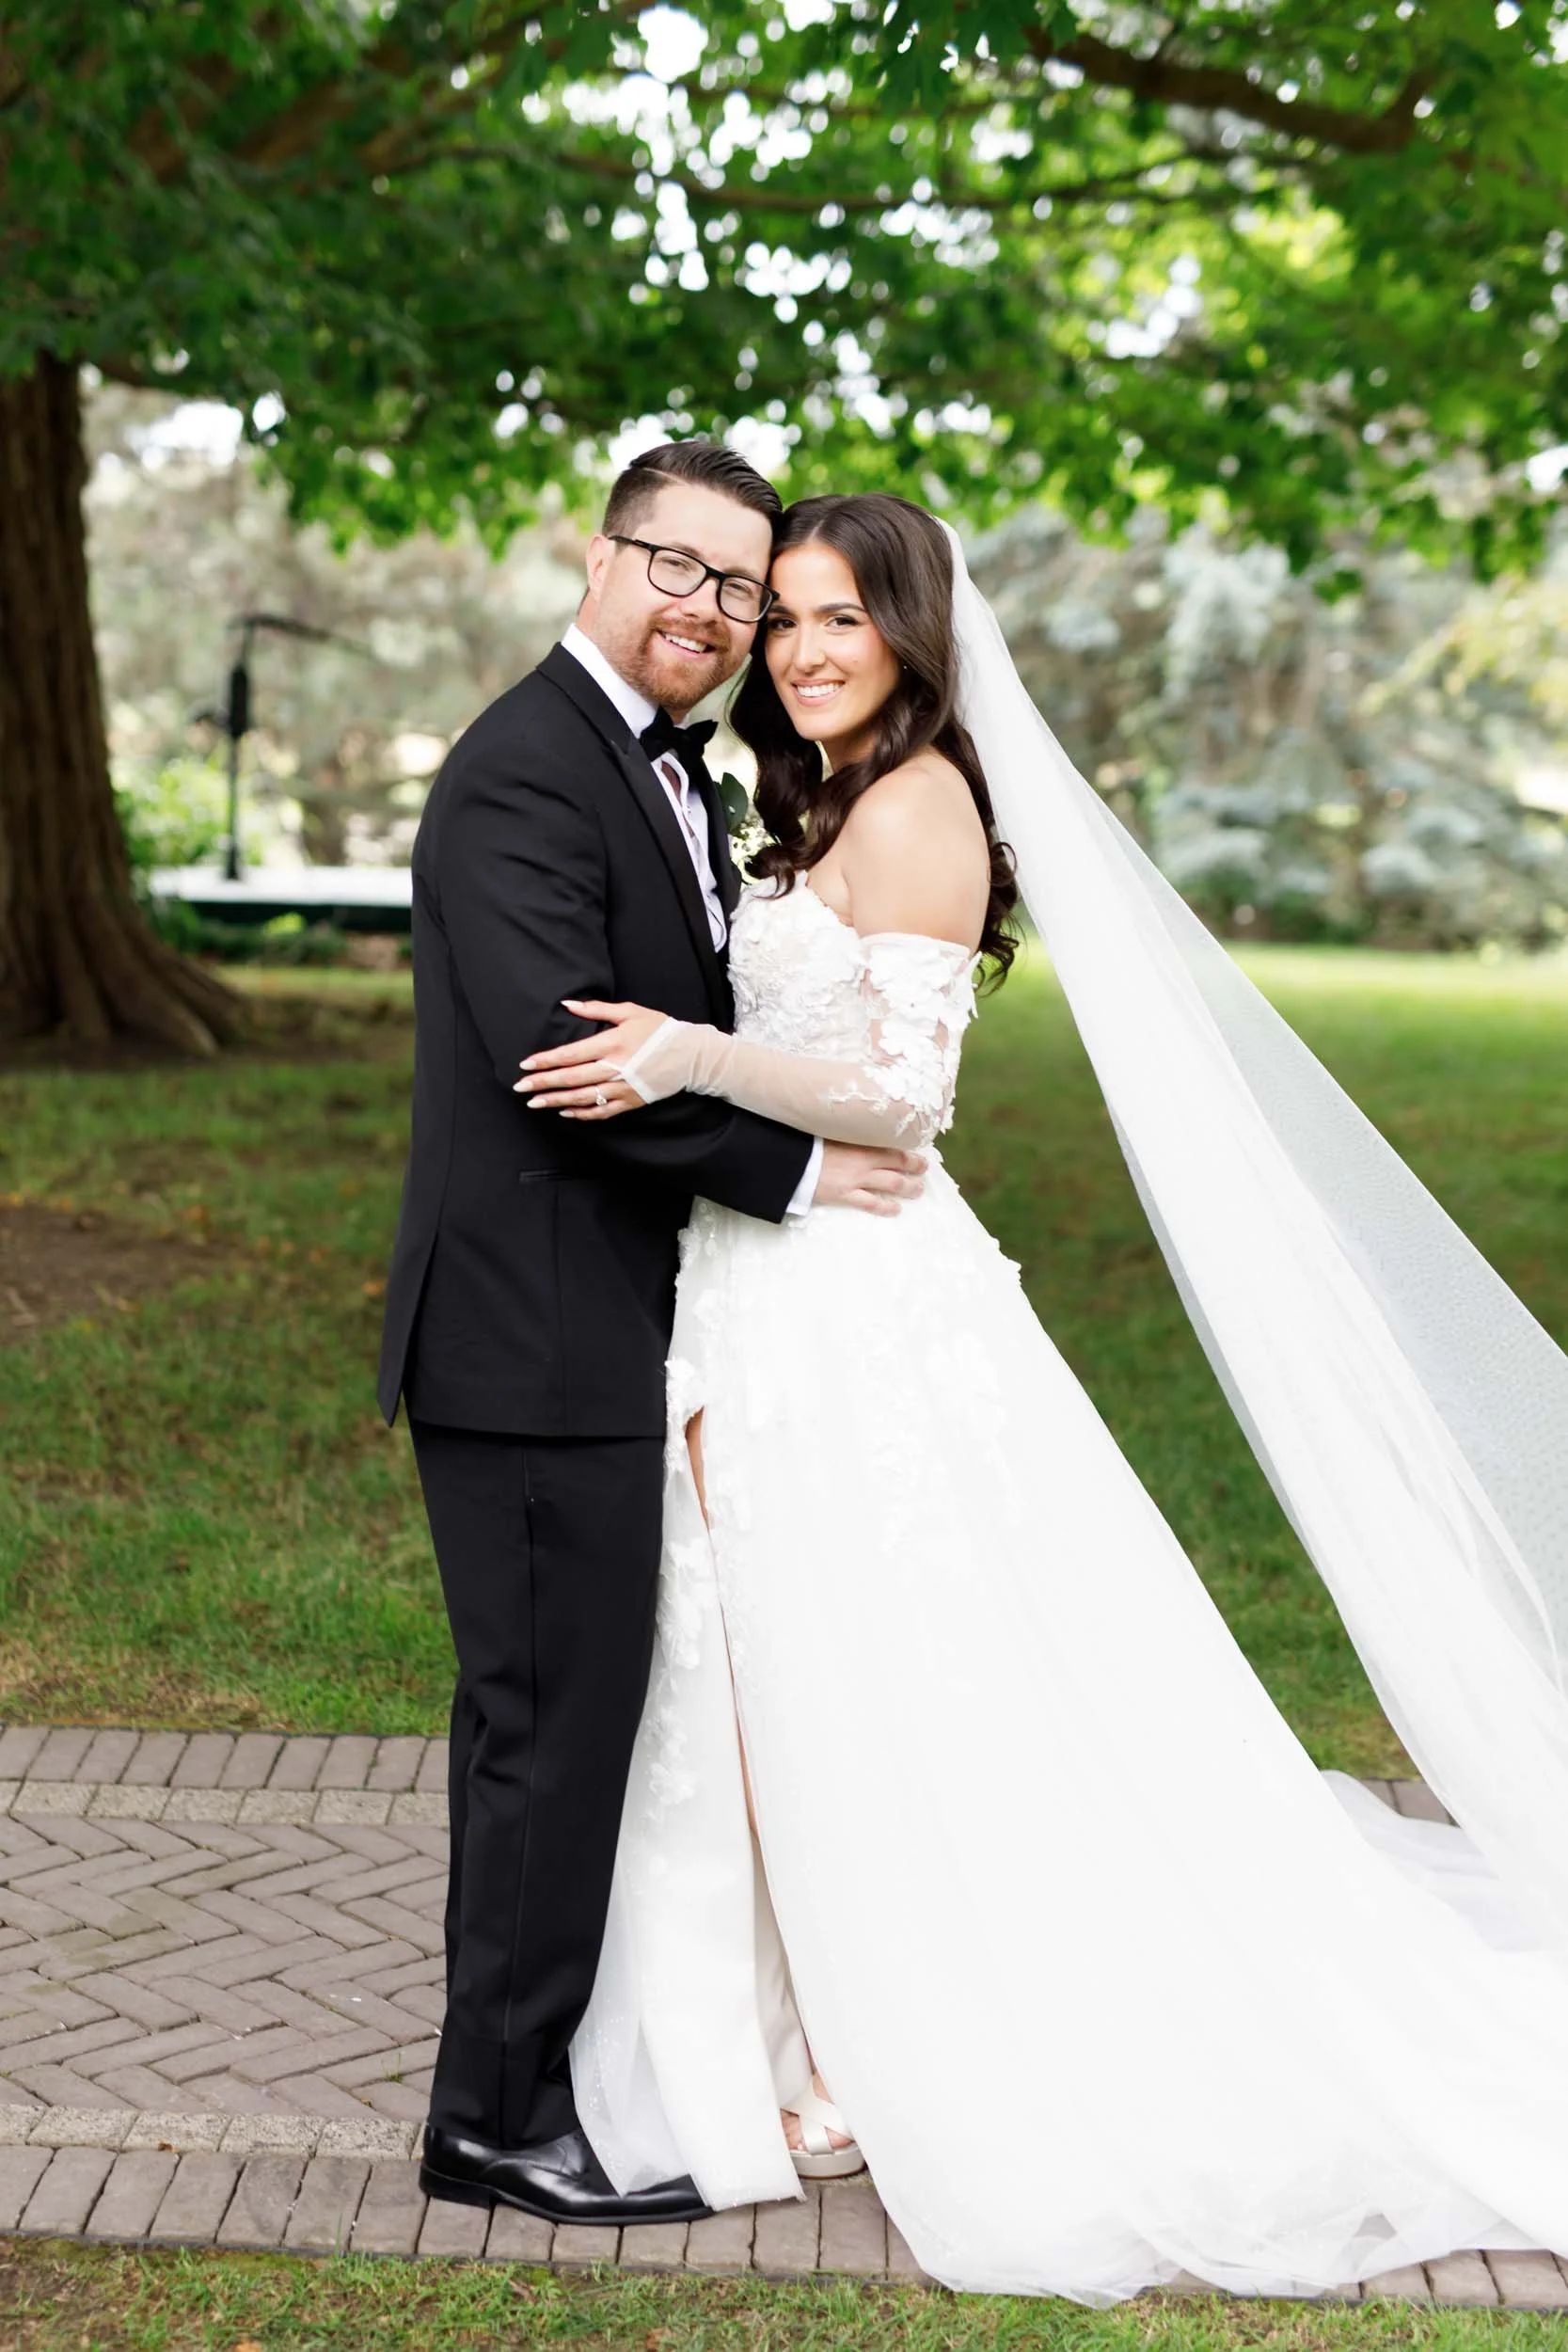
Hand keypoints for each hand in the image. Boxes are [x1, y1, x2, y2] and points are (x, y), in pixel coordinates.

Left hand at [515, 1000, 664, 1119]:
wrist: (691, 1055)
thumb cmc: (660, 1029)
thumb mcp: (630, 1011)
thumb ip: (596, 1009)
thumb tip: (568, 1005)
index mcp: (612, 1043)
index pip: (571, 1054)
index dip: (546, 1061)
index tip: (525, 1065)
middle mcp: (615, 1067)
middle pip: (571, 1078)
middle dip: (543, 1083)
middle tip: (520, 1087)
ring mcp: (623, 1087)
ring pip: (583, 1097)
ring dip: (556, 1101)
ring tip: (534, 1103)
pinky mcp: (631, 1100)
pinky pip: (602, 1111)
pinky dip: (582, 1113)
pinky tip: (565, 1111)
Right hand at [814, 1140, 926, 1216]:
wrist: (791, 1161)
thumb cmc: (809, 1144)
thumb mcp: (832, 1134)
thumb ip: (849, 1136)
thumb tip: (860, 1132)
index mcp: (861, 1144)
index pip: (893, 1148)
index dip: (909, 1153)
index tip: (919, 1154)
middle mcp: (864, 1162)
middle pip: (897, 1165)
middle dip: (914, 1168)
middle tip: (923, 1171)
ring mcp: (856, 1180)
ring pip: (891, 1184)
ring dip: (908, 1188)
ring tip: (917, 1190)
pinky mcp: (845, 1195)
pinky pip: (871, 1203)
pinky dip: (886, 1207)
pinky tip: (895, 1209)